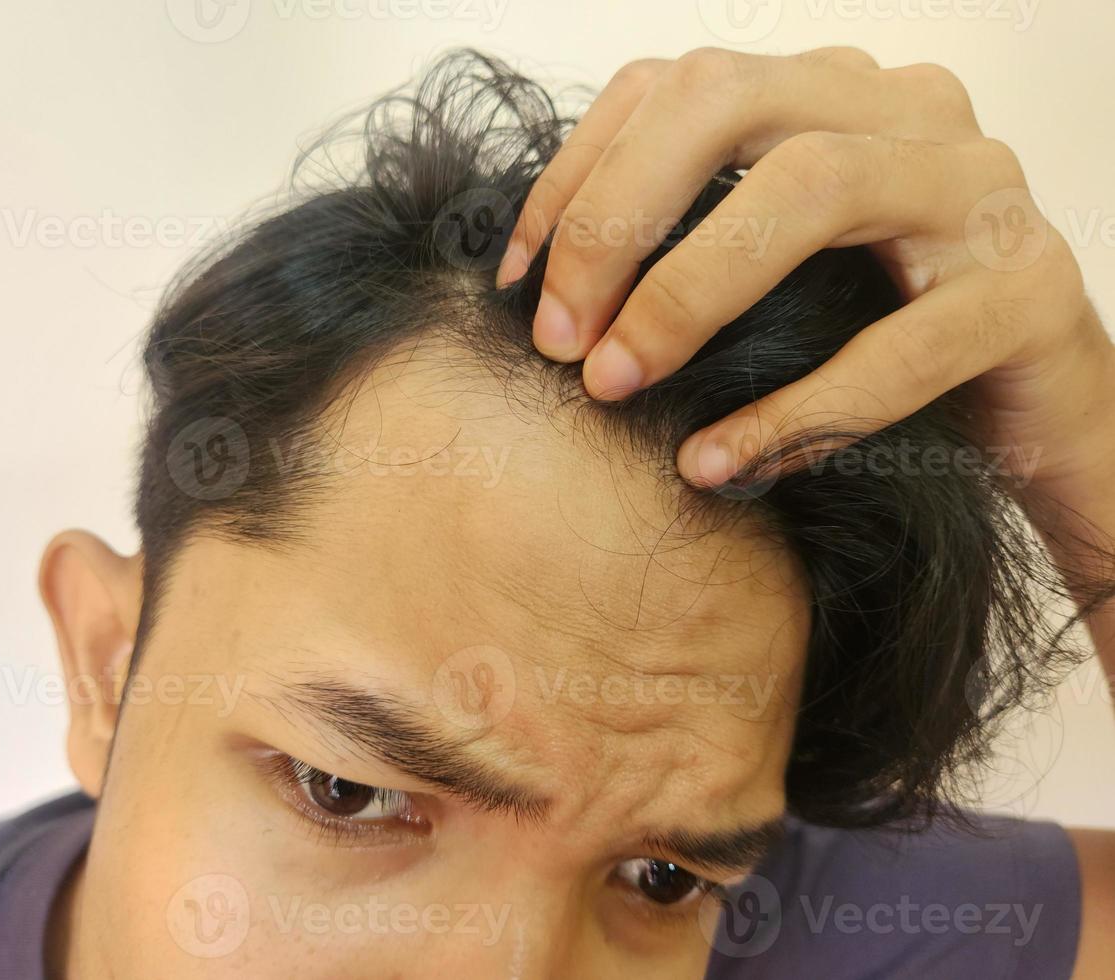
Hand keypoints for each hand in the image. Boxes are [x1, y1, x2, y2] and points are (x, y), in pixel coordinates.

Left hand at [496, 47, 1114, 496]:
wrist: (1036, 416)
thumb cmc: (877, 339)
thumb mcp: (767, 278)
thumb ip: (682, 249)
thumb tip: (544, 292)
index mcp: (829, 93)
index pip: (673, 87)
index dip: (574, 175)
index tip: (515, 280)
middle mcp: (906, 111)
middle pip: (727, 102)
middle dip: (616, 219)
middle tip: (558, 336)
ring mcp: (979, 189)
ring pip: (811, 189)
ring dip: (686, 294)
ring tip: (613, 382)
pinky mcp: (1030, 291)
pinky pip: (897, 347)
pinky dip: (793, 410)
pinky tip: (719, 462)